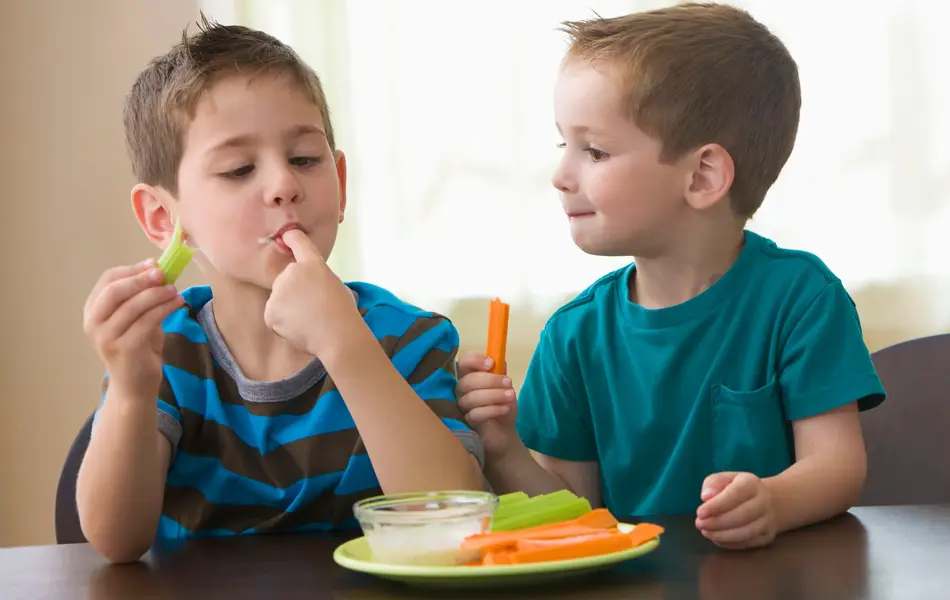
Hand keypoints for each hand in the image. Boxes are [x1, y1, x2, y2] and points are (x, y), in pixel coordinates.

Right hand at [83, 259, 182, 395]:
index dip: (132, 269)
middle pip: (114, 290)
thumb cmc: (138, 347)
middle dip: (141, 279)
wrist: (135, 384)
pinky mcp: (124, 349)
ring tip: (175, 290)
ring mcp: (106, 338)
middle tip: (163, 274)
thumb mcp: (137, 317)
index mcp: (93, 310)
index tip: (154, 264)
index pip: (108, 280)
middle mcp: (93, 323)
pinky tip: (177, 303)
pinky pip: (146, 322)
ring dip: (157, 294)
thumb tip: (158, 268)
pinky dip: (164, 309)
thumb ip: (141, 296)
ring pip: (133, 306)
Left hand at [264, 229, 361, 357]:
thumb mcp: (335, 285)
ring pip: (279, 299)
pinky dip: (282, 324)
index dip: (292, 238)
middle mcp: (292, 272)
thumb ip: (318, 280)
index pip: (298, 242)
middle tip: (311, 308)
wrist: (337, 334)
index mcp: (313, 264)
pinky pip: (273, 316)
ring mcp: (279, 291)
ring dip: (288, 309)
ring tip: (307, 321)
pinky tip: (298, 328)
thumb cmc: (343, 312)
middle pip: (286, 279)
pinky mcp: (270, 310)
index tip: (287, 236)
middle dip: (293, 291)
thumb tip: (310, 287)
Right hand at [456, 352, 517, 458]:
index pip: (464, 362)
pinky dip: (492, 409)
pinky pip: (475, 414)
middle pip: (467, 381)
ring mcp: (462, 407)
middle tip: (508, 382)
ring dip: (493, 395)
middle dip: (490, 380)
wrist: (504, 432)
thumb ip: (500, 371)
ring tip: (510, 395)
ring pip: (471, 398)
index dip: (475, 360)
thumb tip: (498, 357)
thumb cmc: (501, 405)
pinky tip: (505, 408)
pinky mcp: (467, 423)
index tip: (491, 363)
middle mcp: (462, 390)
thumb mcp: (504, 386)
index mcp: (470, 376)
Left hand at [695, 472, 777, 548]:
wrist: (767, 501)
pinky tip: (716, 539)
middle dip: (717, 523)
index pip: (736, 494)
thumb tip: (705, 497)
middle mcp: (764, 501)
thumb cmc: (737, 489)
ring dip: (723, 535)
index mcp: (752, 483)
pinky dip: (729, 543)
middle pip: (743, 515)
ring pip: (747, 532)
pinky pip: (748, 543)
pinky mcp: (767, 536)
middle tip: (700, 524)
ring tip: (706, 532)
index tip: (700, 513)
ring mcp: (768, 520)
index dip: (717, 505)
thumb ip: (712, 484)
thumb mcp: (723, 479)